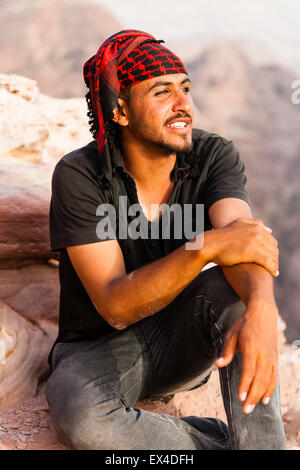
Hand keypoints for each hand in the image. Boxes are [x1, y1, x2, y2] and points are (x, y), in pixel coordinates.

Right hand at [205, 218, 278, 276]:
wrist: (209, 245)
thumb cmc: (221, 238)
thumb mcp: (238, 225)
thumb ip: (253, 225)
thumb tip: (269, 230)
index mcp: (255, 225)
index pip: (271, 239)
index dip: (272, 250)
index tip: (270, 258)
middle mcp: (256, 231)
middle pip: (273, 247)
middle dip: (275, 258)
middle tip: (273, 267)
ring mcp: (254, 240)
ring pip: (272, 255)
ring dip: (275, 264)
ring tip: (274, 271)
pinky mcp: (251, 251)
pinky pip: (268, 261)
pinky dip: (273, 268)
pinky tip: (273, 274)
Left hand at [215, 298, 278, 413]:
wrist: (263, 314)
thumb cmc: (244, 325)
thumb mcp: (232, 334)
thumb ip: (226, 351)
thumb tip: (218, 364)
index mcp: (251, 348)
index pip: (249, 371)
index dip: (245, 385)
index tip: (240, 397)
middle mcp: (263, 354)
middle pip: (260, 379)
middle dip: (252, 396)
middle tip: (245, 410)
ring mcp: (271, 357)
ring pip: (268, 380)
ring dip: (261, 395)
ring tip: (253, 407)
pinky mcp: (275, 358)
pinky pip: (275, 377)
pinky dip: (271, 389)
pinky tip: (265, 399)